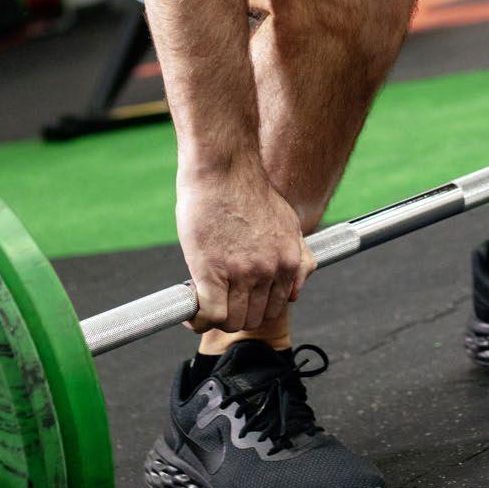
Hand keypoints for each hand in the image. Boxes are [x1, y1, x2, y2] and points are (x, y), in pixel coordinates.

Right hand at [176, 159, 317, 333]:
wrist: (223, 166)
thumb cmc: (245, 188)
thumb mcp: (286, 221)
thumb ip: (296, 255)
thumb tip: (297, 287)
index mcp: (289, 260)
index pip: (275, 308)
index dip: (253, 306)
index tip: (237, 298)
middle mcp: (271, 270)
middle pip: (254, 319)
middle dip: (235, 312)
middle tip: (218, 296)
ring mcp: (243, 273)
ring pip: (232, 321)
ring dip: (215, 315)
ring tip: (203, 299)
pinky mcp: (213, 272)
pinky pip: (209, 315)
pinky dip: (197, 318)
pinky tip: (190, 309)